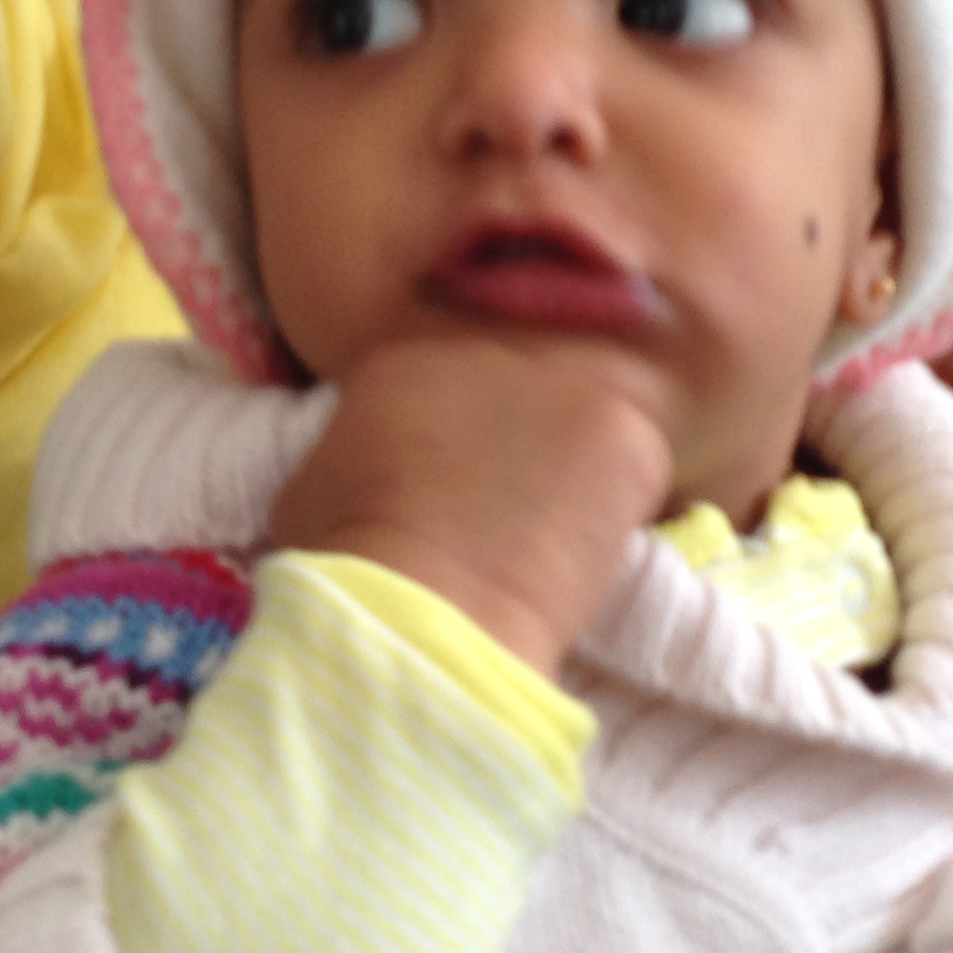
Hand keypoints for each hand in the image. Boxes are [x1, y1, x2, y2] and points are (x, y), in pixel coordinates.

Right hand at [268, 336, 671, 670]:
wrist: (422, 605)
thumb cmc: (351, 574)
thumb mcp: (314, 496)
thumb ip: (354, 460)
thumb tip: (372, 473)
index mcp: (402, 361)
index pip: (456, 381)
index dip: (474, 440)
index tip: (475, 492)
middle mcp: (484, 347)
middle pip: (528, 386)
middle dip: (533, 442)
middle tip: (528, 513)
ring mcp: (561, 379)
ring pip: (590, 419)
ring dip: (584, 470)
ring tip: (561, 536)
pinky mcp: (620, 425)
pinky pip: (639, 461)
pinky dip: (626, 506)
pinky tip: (594, 549)